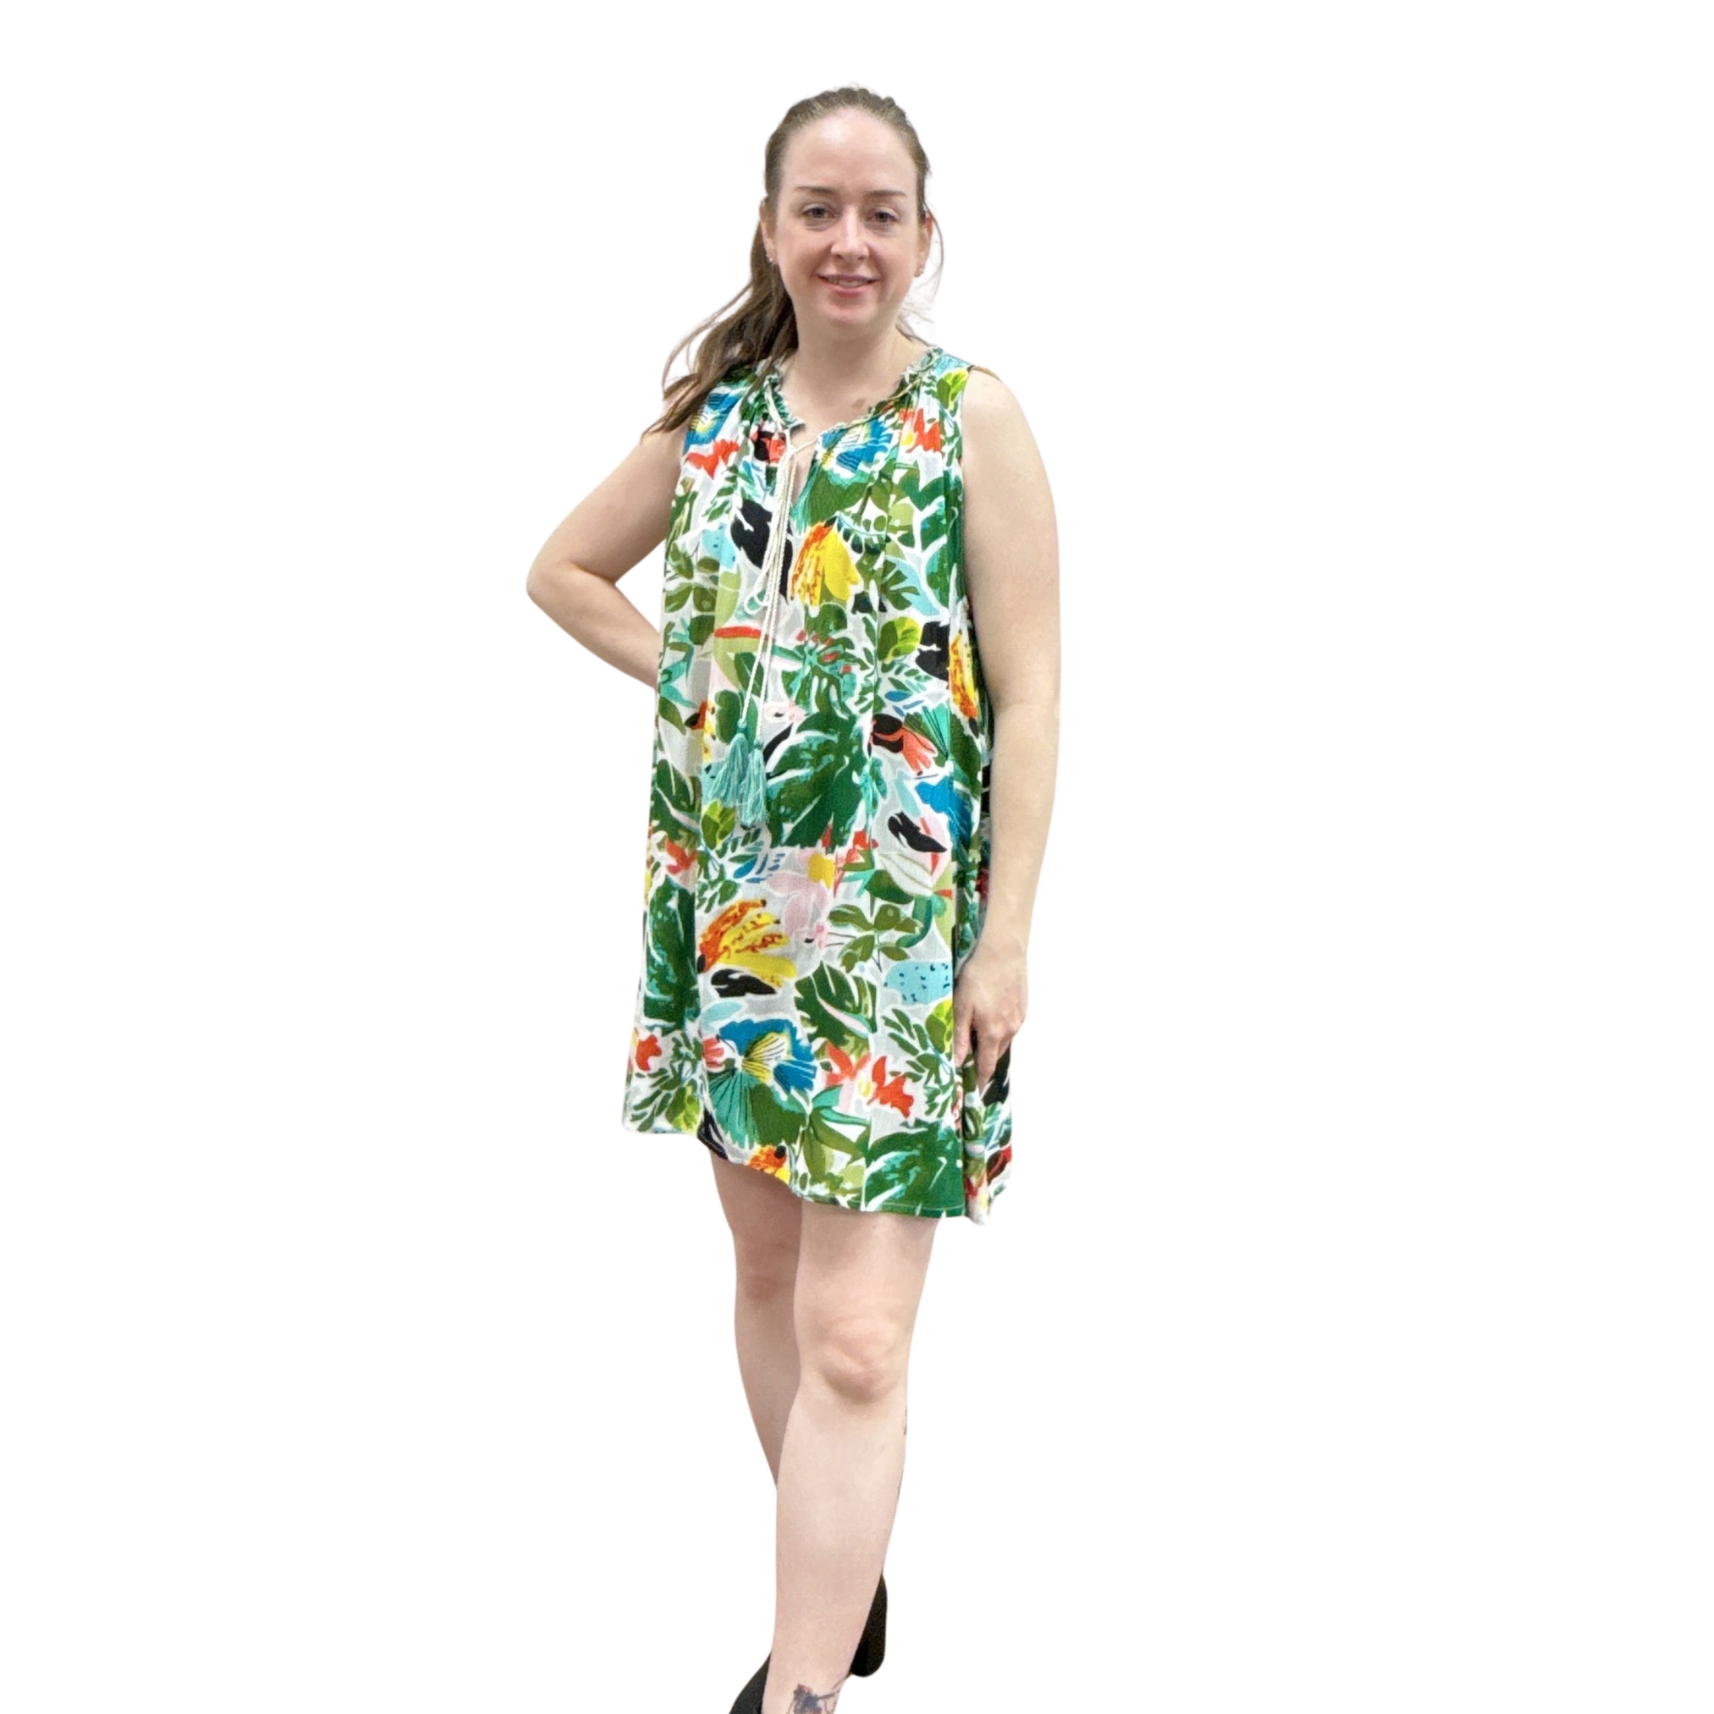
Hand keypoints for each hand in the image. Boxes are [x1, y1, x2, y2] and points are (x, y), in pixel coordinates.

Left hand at [952, 928, 1027, 1092]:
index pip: (987, 1065)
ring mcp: (1020, 1018)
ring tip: (979, 1036)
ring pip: (1004, 1039)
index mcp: (993, 1032)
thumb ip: (959, 1036)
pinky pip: (1011, 1026)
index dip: (980, 1079)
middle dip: (985, 1060)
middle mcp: (1010, 1030)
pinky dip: (1001, 1028)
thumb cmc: (977, 976)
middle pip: (996, 1054)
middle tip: (971, 1060)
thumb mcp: (961, 1006)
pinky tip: (991, 1015)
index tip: (975, 1089)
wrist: (1004, 951)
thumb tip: (957, 1061)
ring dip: (993, 1043)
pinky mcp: (1024, 1007)